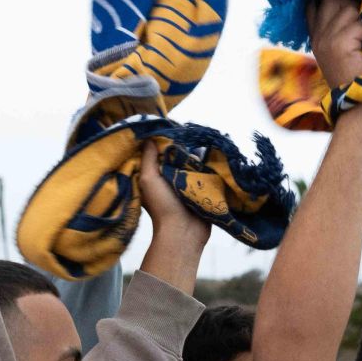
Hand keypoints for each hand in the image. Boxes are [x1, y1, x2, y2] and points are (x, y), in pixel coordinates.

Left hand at [137, 143, 208, 291]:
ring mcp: (188, 186)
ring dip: (197, 157)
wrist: (184, 232)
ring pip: (192, 164)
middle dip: (182, 148)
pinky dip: (208, 168)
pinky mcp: (202, 191)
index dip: (163, 142)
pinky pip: (205, 175)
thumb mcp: (149, 179)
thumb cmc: (162, 207)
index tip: (169, 128)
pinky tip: (213, 156)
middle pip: (177, 157)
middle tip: (189, 134)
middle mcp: (171, 179)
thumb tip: (150, 138)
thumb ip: (148, 158)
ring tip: (204, 142)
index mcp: (155, 176)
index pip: (159, 153)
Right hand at [309, 0, 361, 90]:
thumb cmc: (353, 79)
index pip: (314, 5)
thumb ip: (336, 32)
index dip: (333, 1)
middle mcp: (318, 36)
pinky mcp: (340, 43)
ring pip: (348, 9)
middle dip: (350, 5)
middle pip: (332, 0)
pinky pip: (360, 24)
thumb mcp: (337, 53)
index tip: (349, 8)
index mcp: (316, 37)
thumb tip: (351, 7)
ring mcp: (327, 39)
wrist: (358, 104)